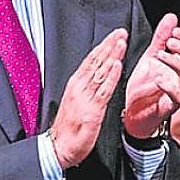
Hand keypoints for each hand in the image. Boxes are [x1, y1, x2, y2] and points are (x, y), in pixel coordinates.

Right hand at [50, 29, 127, 168]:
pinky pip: (103, 90)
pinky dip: (110, 76)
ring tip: (121, 42)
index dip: (103, 47)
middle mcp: (79, 88)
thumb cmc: (69, 127)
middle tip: (121, 31)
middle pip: (95, 62)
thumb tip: (100, 74)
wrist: (58, 148)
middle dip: (109, 45)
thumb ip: (88, 88)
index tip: (115, 35)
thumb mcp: (78, 102)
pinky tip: (117, 65)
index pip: (91, 61)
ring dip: (112, 55)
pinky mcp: (92, 110)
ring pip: (100, 72)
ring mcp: (85, 98)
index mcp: (75, 85)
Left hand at [123, 13, 179, 138]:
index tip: (173, 32)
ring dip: (177, 63)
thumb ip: (161, 38)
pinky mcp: (171, 106)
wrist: (132, 110)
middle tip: (170, 43)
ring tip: (159, 56)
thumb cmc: (144, 84)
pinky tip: (158, 78)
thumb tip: (172, 16)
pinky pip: (179, 97)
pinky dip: (169, 86)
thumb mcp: (151, 56)